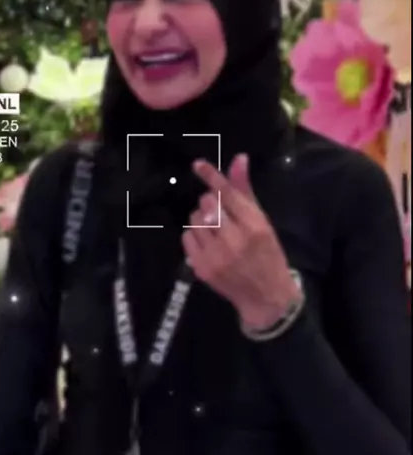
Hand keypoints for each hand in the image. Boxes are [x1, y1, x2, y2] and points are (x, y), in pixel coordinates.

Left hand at [182, 154, 301, 329]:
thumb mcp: (262, 221)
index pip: (227, 194)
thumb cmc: (267, 254)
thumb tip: (239, 158)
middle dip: (212, 204)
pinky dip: (195, 236)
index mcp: (254, 225)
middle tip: (222, 215)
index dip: (211, 176)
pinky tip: (209, 244)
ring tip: (216, 231)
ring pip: (194, 219)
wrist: (265, 295)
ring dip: (202, 220)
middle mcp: (234, 239)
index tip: (197, 164)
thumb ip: (245, 191)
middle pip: (207, 203)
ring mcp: (216, 255)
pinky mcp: (202, 268)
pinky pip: (187, 237)